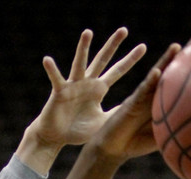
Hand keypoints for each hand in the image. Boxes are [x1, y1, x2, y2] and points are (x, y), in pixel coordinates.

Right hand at [16, 28, 145, 171]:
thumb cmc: (77, 130)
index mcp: (98, 89)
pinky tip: (47, 59)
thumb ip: (117, 113)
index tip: (143, 47)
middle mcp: (87, 82)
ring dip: (83, 48)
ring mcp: (73, 85)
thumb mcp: (103, 122)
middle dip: (112, 45)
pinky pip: (56, 78)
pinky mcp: (59, 92)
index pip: (117, 71)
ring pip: (80, 63)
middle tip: (124, 30)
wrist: (56, 137)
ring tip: (88, 32)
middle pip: (102, 60)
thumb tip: (135, 109)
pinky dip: (52, 69)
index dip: (130, 60)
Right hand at [89, 35, 190, 163]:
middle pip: (172, 68)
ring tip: (177, 47)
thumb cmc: (136, 144)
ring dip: (166, 60)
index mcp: (164, 100)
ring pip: (157, 74)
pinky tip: (156, 72)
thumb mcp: (162, 139)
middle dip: (185, 53)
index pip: (181, 79)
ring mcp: (143, 95)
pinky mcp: (131, 101)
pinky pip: (141, 90)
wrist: (113, 148)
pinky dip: (149, 82)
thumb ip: (177, 134)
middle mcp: (155, 93)